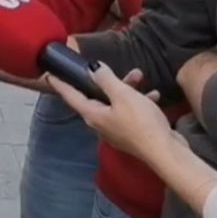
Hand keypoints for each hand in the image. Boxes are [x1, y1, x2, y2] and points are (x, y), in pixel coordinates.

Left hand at [49, 66, 172, 161]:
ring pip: (115, 103)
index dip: (60, 84)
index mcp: (92, 115)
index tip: (50, 74)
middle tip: (106, 65)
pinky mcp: (131, 133)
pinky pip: (130, 112)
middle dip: (103, 80)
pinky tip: (153, 95)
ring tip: (139, 75)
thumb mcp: (122, 95)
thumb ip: (106, 79)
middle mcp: (100, 124)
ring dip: (126, 88)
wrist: (166, 152)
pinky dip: (139, 101)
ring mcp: (116, 130)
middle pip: (94, 97)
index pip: (70, 96)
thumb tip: (92, 68)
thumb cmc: (141, 123)